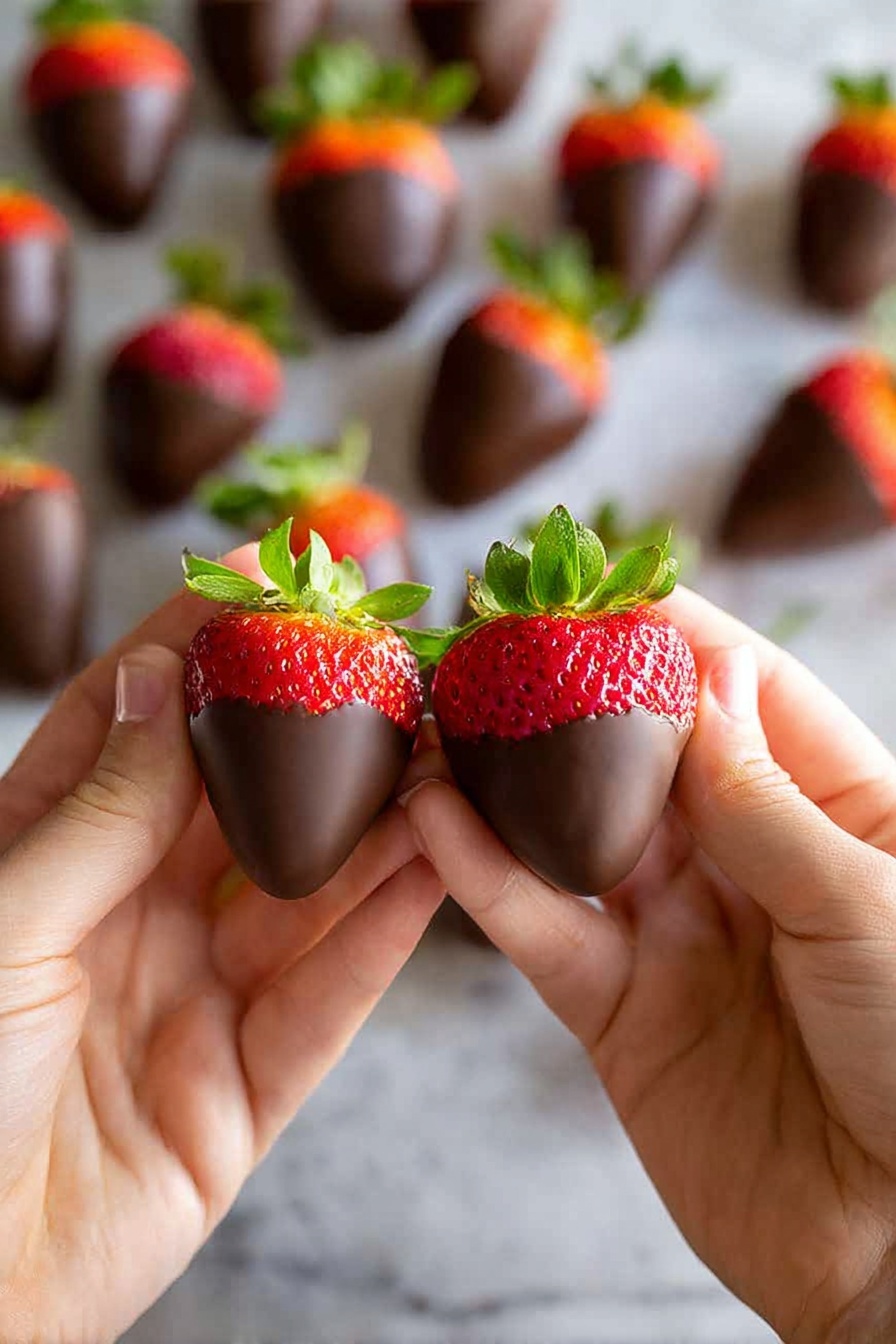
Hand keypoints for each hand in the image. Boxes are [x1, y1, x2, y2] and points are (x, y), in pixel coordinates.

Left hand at [0, 552, 442, 1343]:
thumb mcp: (2, 927)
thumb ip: (100, 813)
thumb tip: (163, 680)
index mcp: (43, 862)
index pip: (134, 726)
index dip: (199, 648)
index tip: (268, 579)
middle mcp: (124, 918)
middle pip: (240, 802)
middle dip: (315, 730)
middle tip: (394, 660)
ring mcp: (190, 1002)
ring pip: (305, 891)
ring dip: (379, 823)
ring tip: (448, 748)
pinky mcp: (244, 1091)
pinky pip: (331, 997)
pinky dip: (390, 930)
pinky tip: (445, 861)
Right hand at [404, 587, 895, 1343]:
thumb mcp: (866, 908)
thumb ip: (764, 804)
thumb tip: (692, 688)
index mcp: (833, 813)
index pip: (740, 695)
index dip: (668, 638)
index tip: (591, 587)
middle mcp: (746, 860)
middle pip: (642, 755)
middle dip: (569, 697)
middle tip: (489, 640)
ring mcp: (676, 932)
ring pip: (573, 834)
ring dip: (505, 781)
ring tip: (438, 719)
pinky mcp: (617, 1011)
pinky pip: (542, 931)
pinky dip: (486, 880)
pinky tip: (436, 825)